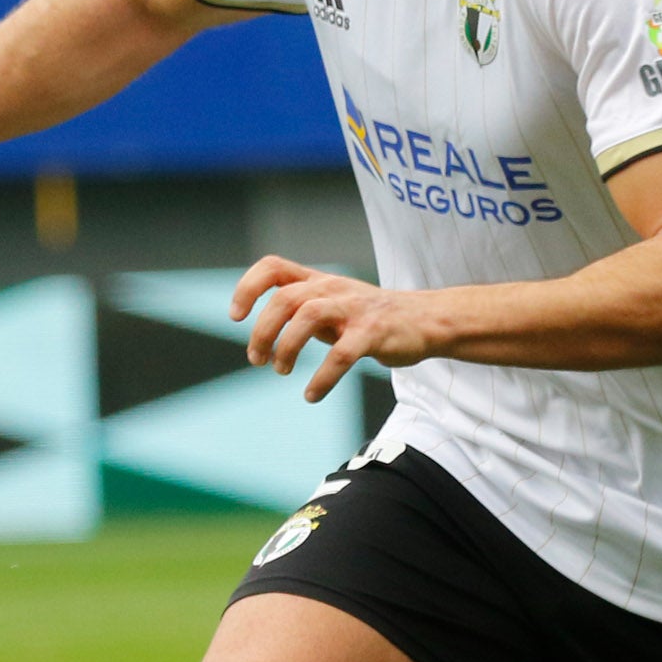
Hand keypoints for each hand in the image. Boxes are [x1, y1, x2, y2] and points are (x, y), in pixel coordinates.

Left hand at [232, 256, 433, 402]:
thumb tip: (262, 333)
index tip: (236, 317)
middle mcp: (333, 289)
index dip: (248, 288)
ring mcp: (353, 309)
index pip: (273, 267)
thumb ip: (300, 311)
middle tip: (257, 360)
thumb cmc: (370, 316)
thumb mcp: (332, 305)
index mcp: (318, 281)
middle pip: (284, 298)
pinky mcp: (373, 332)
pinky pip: (341, 354)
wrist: (425, 320)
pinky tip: (312, 395)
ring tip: (280, 371)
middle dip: (262, 331)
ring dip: (286, 348)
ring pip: (308, 316)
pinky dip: (322, 378)